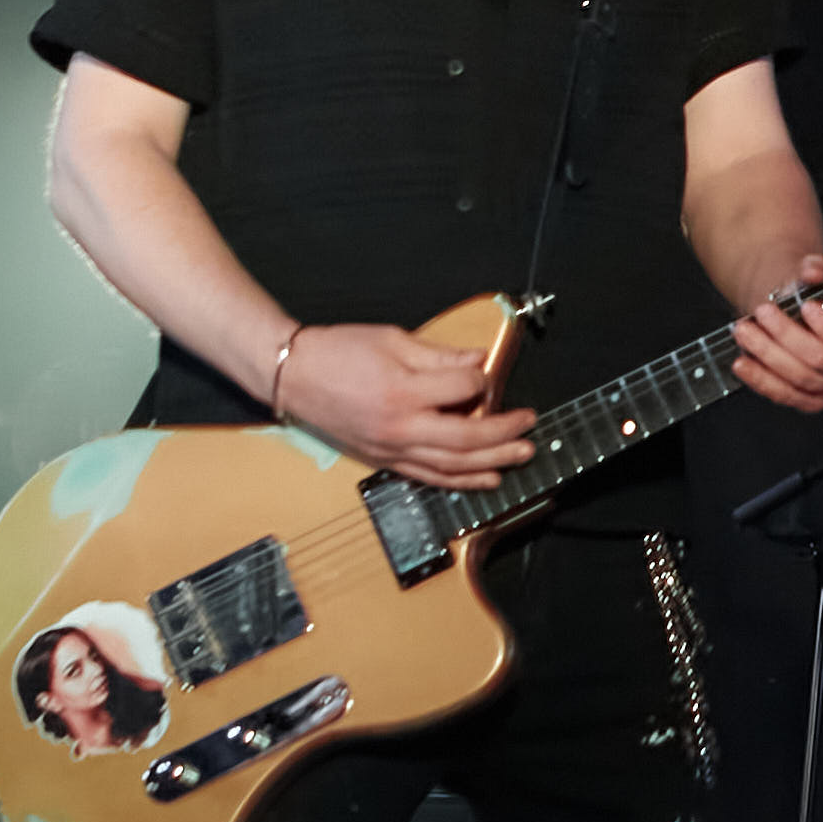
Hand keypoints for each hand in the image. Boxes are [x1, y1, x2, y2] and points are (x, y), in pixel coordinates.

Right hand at [275, 323, 536, 484]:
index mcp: (403, 390)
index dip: (483, 379)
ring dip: (492, 464)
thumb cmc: (338, 351)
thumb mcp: (392, 339)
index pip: (463, 389)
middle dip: (504, 434)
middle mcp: (400, 427)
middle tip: (530, 426)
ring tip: (520, 457)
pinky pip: (429, 477)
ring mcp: (391, 449)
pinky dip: (460, 481)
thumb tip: (478, 362)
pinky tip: (484, 479)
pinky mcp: (383, 461)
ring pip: (452, 466)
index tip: (486, 372)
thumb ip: (439, 355)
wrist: (292, 375)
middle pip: (467, 439)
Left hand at [730, 255, 822, 411]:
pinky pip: (783, 395)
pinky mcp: (805, 401)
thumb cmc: (804, 298)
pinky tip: (742, 362)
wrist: (786, 315)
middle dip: (787, 335)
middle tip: (763, 311)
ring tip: (743, 330)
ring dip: (767, 354)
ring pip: (798, 379)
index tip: (806, 306)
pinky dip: (759, 379)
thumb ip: (814, 270)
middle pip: (820, 361)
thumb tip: (813, 271)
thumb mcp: (810, 278)